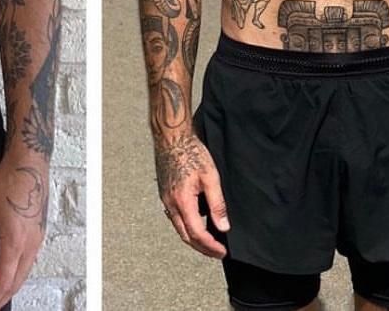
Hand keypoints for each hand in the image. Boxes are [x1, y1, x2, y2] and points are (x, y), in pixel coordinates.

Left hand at [0, 156, 47, 310]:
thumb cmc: (7, 182)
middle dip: (0, 300)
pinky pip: (30, 261)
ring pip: (25, 273)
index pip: (2, 283)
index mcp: (15, 243)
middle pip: (16, 283)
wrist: (29, 163)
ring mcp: (38, 238)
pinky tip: (9, 272)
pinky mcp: (39, 231)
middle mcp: (30, 245)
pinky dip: (18, 274)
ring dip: (10, 288)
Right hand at [155, 132, 229, 257]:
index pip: (197, 233)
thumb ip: (217, 204)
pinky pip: (174, 217)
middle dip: (202, 248)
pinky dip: (186, 225)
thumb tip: (223, 226)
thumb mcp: (210, 177)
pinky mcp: (164, 192)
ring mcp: (165, 198)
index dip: (210, 246)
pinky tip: (195, 222)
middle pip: (185, 235)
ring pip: (178, 227)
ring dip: (193, 238)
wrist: (171, 137)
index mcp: (182, 201)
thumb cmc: (190, 151)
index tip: (222, 251)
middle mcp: (171, 203)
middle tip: (216, 252)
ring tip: (208, 241)